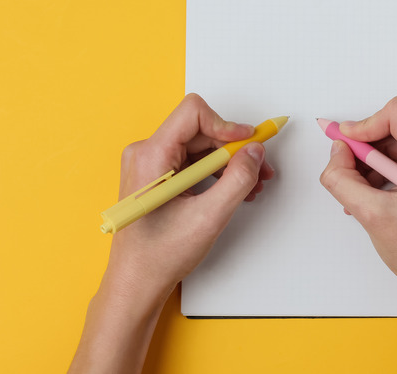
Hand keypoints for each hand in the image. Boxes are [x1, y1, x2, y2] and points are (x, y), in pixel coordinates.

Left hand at [109, 93, 273, 292]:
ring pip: (200, 147)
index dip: (227, 125)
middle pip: (201, 131)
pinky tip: (233, 190)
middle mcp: (146, 153)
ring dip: (228, 162)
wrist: (136, 282)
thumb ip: (237, 180)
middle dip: (234, 148)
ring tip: (251, 185)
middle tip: (260, 168)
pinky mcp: (157, 176)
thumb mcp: (209, 217)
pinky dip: (216, 173)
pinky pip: (193, 161)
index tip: (249, 143)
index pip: (193, 114)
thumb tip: (255, 152)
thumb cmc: (159, 255)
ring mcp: (150, 165)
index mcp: (151, 156)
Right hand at [319, 95, 396, 295]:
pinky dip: (386, 171)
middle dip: (366, 147)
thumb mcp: (371, 215)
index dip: (365, 125)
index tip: (346, 144)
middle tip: (346, 168)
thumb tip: (337, 152)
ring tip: (358, 189)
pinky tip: (371, 194)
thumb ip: (343, 178)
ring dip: (373, 161)